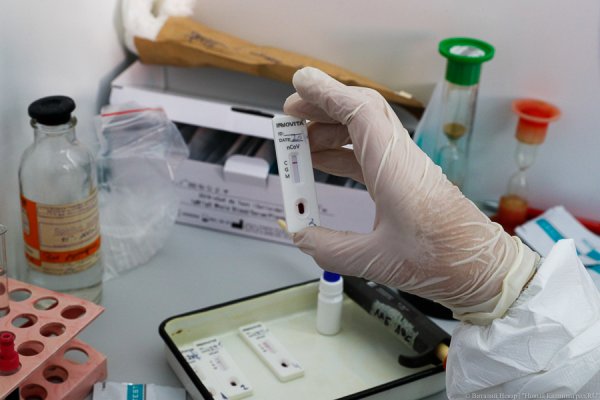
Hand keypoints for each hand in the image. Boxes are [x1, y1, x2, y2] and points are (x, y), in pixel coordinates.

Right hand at [284, 67, 537, 323]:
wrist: (480, 268)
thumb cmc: (439, 260)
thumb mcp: (375, 260)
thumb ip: (328, 248)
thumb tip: (298, 233)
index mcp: (394, 168)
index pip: (359, 112)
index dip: (327, 94)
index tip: (299, 84)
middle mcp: (401, 158)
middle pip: (362, 112)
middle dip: (324, 106)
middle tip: (291, 114)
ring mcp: (405, 166)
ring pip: (365, 130)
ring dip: (331, 129)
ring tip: (299, 144)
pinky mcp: (406, 179)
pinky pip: (369, 153)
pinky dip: (343, 151)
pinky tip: (322, 162)